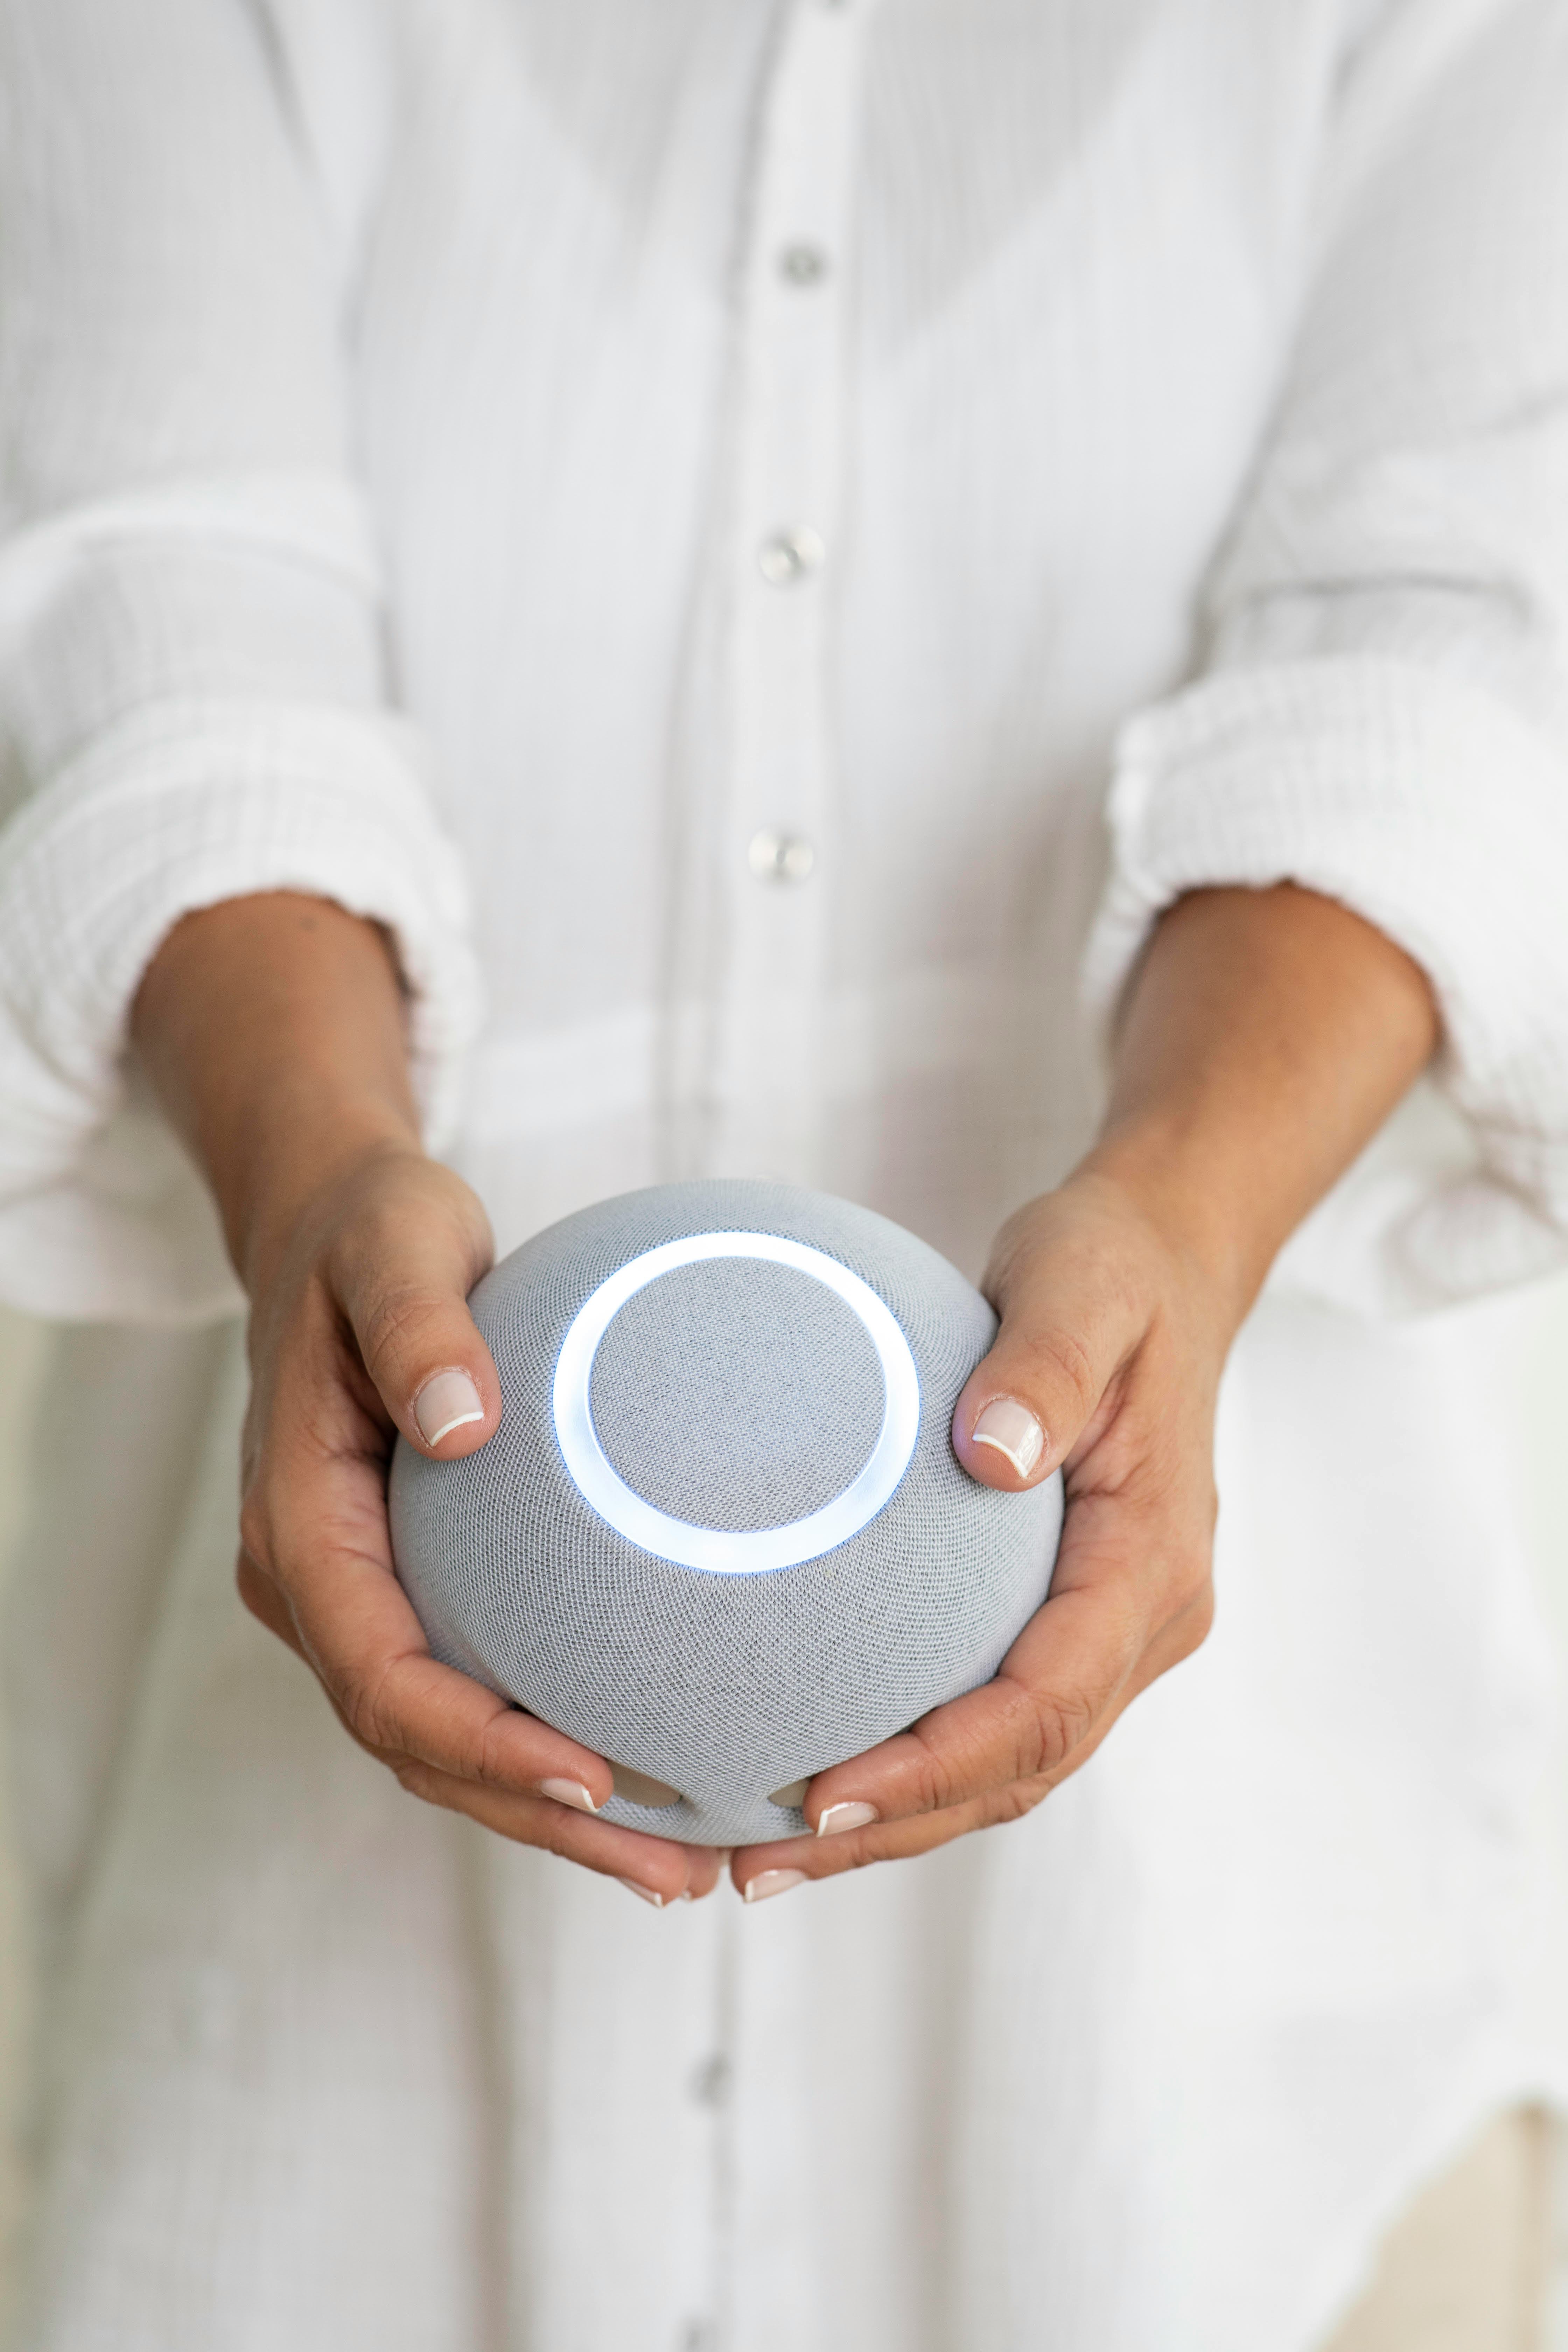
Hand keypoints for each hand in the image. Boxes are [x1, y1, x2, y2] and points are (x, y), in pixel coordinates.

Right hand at [234, 1140, 728, 1904]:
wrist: (337, 1227)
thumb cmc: (371, 1231)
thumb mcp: (395, 1244)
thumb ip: (420, 1327)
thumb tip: (464, 1424)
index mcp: (298, 1523)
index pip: (382, 1673)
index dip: (479, 1743)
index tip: (593, 1776)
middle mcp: (313, 1584)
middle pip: (418, 1745)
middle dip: (539, 1818)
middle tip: (678, 1866)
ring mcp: (356, 1598)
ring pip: (445, 1744)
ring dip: (555, 1812)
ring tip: (685, 1859)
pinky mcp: (408, 1589)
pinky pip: (471, 1693)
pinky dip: (548, 1748)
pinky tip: (654, 1772)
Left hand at [726, 882, 1435, 1900]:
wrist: (1165, 1261)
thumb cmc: (1115, 1269)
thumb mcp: (1082, 1287)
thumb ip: (1046, 1367)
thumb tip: (989, 1455)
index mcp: (1150, 1564)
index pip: (1046, 1707)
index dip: (939, 1766)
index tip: (823, 1792)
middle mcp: (1143, 1620)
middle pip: (1020, 1771)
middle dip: (892, 1828)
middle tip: (753, 1865)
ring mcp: (1110, 1628)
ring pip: (1006, 1766)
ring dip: (893, 1817)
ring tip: (756, 1850)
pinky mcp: (1067, 1615)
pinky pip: (991, 1715)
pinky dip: (909, 1760)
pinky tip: (807, 1763)